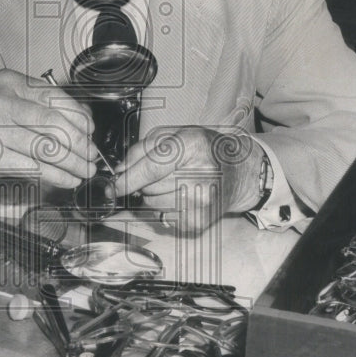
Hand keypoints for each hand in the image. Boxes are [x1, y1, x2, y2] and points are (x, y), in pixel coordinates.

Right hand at [0, 69, 98, 188]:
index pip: (55, 97)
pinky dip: (58, 176)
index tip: (91, 132)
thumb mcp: (16, 102)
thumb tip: (87, 123)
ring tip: (85, 171)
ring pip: (46, 148)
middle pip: (53, 123)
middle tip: (91, 156)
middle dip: (80, 143)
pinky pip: (34, 168)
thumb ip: (48, 107)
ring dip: (73, 163)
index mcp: (9, 82)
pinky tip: (68, 179)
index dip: (79, 117)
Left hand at [112, 126, 263, 232]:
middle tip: (165, 173)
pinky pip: (163, 218)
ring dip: (155, 196)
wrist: (240, 174)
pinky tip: (184, 197)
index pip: (151, 167)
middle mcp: (200, 174)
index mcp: (193, 146)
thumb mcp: (177, 134)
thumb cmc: (206, 150)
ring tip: (176, 184)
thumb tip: (121, 171)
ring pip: (152, 205)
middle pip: (149, 186)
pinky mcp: (198, 221)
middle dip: (145, 182)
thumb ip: (144, 148)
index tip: (115, 185)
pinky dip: (166, 208)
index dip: (128, 178)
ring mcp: (200, 202)